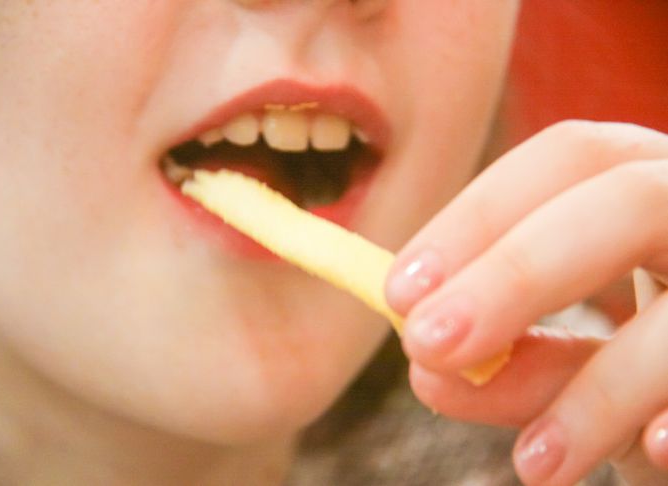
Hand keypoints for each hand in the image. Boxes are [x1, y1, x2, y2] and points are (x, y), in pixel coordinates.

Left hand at [385, 121, 667, 484]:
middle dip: (517, 272)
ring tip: (535, 463)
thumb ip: (516, 360)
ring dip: (601, 384)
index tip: (400, 290)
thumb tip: (427, 368)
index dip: (479, 216)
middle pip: (627, 201)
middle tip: (428, 343)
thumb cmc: (656, 376)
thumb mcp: (583, 364)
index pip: (567, 158)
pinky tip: (659, 449)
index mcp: (655, 191)